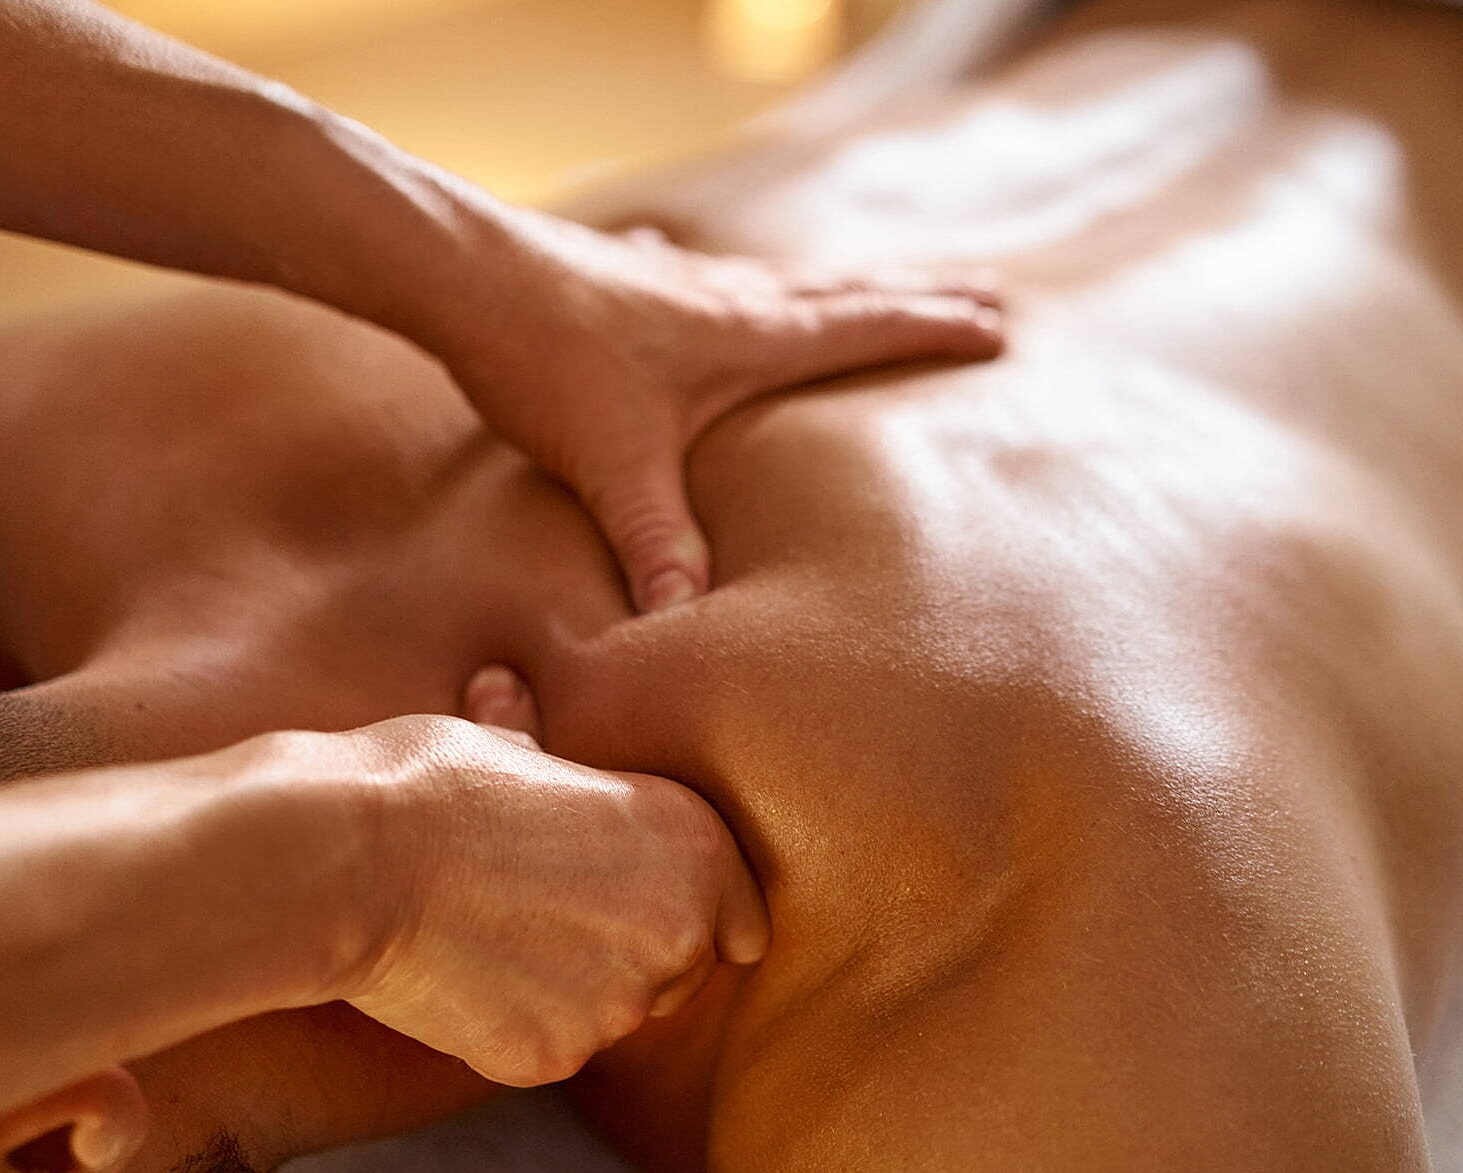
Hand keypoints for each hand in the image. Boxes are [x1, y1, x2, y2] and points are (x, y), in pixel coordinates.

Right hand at [328, 713, 768, 1087]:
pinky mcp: (555, 1056)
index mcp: (693, 842)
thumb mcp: (524, 751)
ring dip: (575, 988)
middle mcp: (679, 929)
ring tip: (496, 933)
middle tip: (549, 913)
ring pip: (617, 1014)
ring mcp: (619, 1004)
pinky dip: (516, 1023)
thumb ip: (572, 780)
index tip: (646, 908)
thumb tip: (536, 745)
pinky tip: (464, 973)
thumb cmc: (428, 781)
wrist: (346, 858)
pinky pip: (552, 1046)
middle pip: (684, 971)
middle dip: (632, 952)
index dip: (697, 914)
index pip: (744, 919)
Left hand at [424, 211, 1004, 611]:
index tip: (999, 326)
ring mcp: (676, 283)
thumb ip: (657, 543)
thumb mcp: (613, 467)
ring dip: (832, 287)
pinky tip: (679, 261)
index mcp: (748, 338)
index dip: (933, 329)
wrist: (463, 277)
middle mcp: (726, 299)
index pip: (864, 328)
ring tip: (860, 288)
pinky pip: (690, 276)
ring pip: (777, 282)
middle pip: (842, 293)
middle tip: (981, 292)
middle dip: (914, 298)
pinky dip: (710, 276)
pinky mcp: (623, 280)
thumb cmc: (546, 364)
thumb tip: (688, 622)